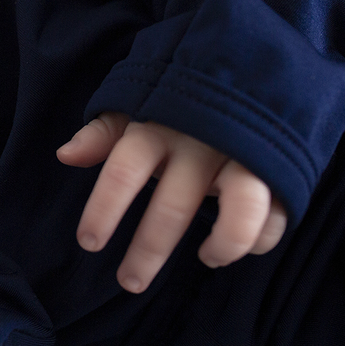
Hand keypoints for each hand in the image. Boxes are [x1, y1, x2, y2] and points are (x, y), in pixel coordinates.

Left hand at [57, 112, 286, 293]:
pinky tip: (240, 246)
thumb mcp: (136, 103)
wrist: (252, 63)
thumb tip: (65, 155)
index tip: (89, 242)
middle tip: (129, 282)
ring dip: (224, 243)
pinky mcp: (279, 165)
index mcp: (156, 126)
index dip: (104, 209)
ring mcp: (244, 154)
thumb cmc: (179, 96)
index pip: (123, 172)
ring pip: (241, 208)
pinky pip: (277, 211)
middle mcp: (200, 142)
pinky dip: (263, 236)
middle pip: (174, 205)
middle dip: (149, 250)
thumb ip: (103, 133)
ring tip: (207, 259)